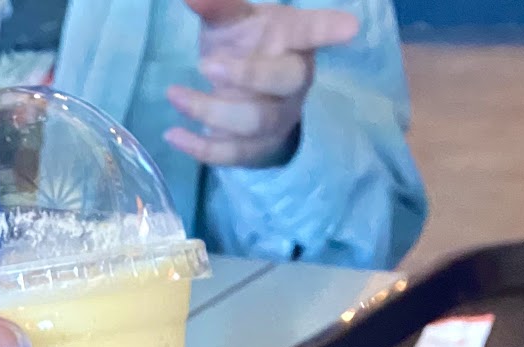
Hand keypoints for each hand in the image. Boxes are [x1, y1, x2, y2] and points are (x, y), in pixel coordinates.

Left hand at [165, 0, 358, 169]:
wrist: (245, 99)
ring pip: (255, 120)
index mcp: (293, 41)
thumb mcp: (232, 22)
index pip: (314, 30)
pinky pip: (233, 155)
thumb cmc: (243, 49)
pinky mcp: (257, 149)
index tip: (351, 27)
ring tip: (174, 93)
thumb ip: (219, 6)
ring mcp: (279, 118)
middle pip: (287, 80)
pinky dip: (200, 147)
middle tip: (206, 64)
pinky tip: (173, 134)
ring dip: (210, 110)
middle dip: (248, 74)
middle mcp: (294, 80)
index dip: (330, 30)